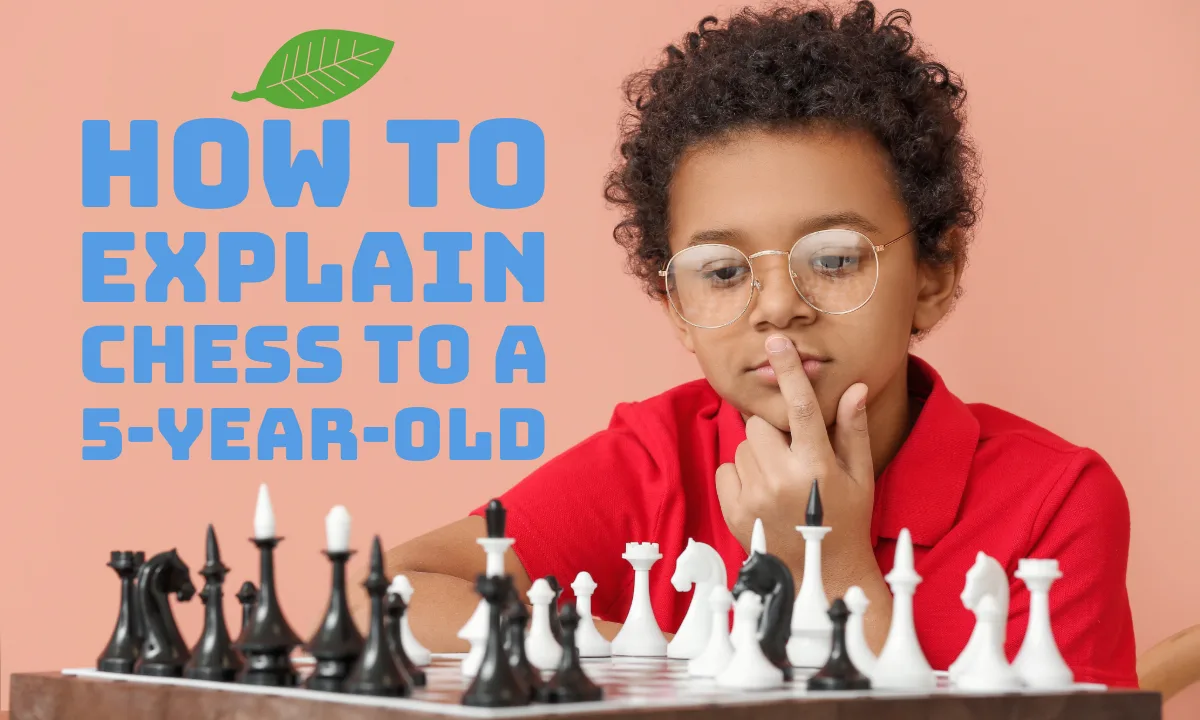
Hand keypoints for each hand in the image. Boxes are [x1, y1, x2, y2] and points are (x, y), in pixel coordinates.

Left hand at [716, 334, 878, 591]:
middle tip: (793, 456)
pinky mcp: (733, 510)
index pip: (801, 407)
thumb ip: (852, 429)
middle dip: (774, 432)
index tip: (775, 342)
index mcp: (818, 466)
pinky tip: (763, 494)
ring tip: (782, 481)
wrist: (819, 573)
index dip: (789, 371)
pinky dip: (741, 475)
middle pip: (760, 424)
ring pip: (743, 445)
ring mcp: (754, 497)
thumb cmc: (845, 519)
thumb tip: (855, 387)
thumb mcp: (860, 475)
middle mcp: (783, 479)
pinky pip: (726, 468)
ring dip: (759, 454)